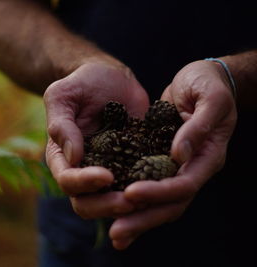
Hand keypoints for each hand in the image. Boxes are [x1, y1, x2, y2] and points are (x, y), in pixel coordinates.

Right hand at [44, 59, 148, 217]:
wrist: (110, 78)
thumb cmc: (81, 84)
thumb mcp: (63, 96)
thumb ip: (61, 124)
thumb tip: (74, 157)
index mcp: (62, 157)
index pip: (67, 180)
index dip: (84, 183)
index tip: (106, 175)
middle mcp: (83, 170)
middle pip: (86, 204)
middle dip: (107, 205)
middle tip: (130, 201)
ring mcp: (108, 171)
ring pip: (112, 202)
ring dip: (128, 206)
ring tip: (149, 199)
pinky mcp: (131, 166)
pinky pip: (137, 185)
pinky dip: (148, 191)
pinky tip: (164, 186)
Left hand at [109, 60, 236, 249]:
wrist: (201, 79)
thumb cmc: (208, 84)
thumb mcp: (210, 98)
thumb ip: (197, 127)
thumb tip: (178, 156)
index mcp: (208, 157)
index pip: (184, 184)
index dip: (159, 192)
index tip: (130, 193)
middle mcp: (192, 168)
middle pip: (170, 205)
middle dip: (143, 219)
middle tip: (116, 234)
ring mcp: (176, 168)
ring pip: (158, 202)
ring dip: (136, 218)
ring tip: (113, 234)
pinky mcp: (160, 161)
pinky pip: (147, 185)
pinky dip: (133, 201)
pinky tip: (112, 209)